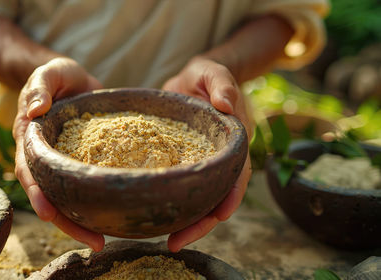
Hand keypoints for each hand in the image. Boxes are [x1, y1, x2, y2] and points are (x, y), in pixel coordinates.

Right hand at [12, 57, 104, 250]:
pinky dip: (99, 202)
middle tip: (93, 241)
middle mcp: (46, 157)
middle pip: (50, 195)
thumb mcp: (49, 72)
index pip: (29, 170)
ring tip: (103, 241)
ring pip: (69, 197)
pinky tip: (116, 216)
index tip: (49, 214)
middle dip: (67, 221)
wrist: (76, 80)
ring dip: (83, 221)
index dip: (37, 193)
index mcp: (31, 139)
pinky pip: (89, 185)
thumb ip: (39, 86)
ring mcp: (66, 163)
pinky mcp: (86, 162)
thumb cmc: (58, 76)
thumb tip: (34, 110)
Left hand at [162, 56, 252, 251]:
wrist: (190, 80)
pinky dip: (168, 202)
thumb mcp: (214, 73)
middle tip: (177, 242)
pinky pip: (177, 187)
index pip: (237, 174)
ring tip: (165, 241)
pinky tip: (151, 216)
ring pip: (196, 198)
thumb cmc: (206, 76)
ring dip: (184, 220)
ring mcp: (199, 164)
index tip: (218, 216)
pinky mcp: (180, 164)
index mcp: (232, 142)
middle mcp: (218, 158)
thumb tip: (226, 106)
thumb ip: (222, 84)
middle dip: (201, 222)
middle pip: (216, 196)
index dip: (230, 196)